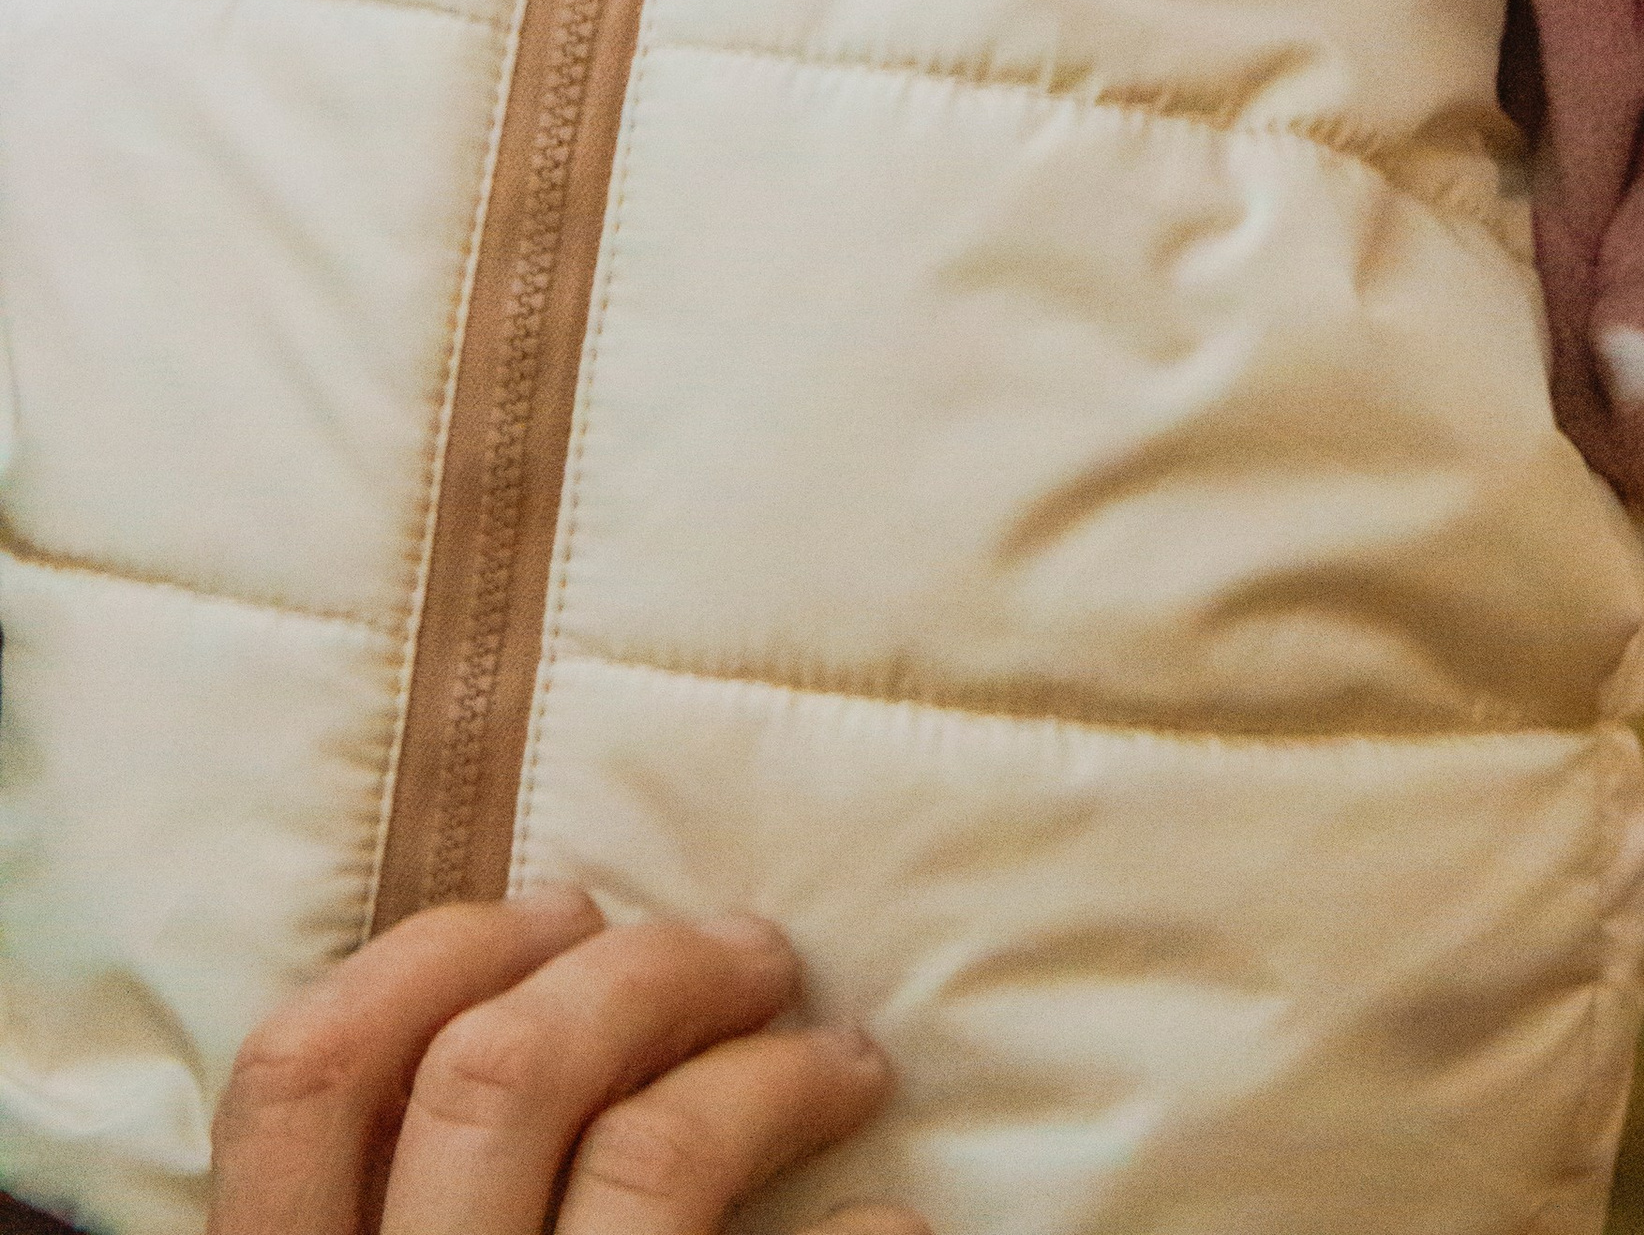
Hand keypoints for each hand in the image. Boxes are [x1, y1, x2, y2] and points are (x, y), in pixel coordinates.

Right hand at [207, 889, 927, 1234]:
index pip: (297, 1081)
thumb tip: (534, 987)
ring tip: (849, 1060)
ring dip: (773, 1076)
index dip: (430, 957)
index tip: (563, 902)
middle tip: (752, 949)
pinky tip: (884, 1219)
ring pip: (649, 1159)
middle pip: (494, 1078)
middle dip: (643, 973)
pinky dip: (855, 1233)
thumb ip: (410, 1175)